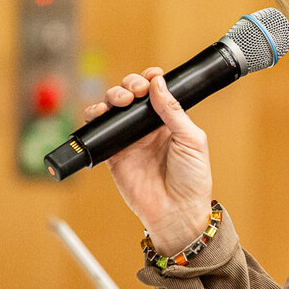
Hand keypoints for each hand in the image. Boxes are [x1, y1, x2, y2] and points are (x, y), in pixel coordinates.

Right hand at [84, 70, 213, 251]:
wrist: (177, 212)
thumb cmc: (192, 180)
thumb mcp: (192, 140)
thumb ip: (174, 111)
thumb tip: (158, 83)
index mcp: (169, 122)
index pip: (156, 92)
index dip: (151, 80)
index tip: (152, 76)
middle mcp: (148, 128)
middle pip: (131, 95)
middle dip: (130, 85)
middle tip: (135, 91)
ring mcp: (130, 140)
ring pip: (113, 108)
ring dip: (112, 96)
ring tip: (121, 100)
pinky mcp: (113, 154)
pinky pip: (99, 131)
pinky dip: (96, 117)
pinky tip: (100, 112)